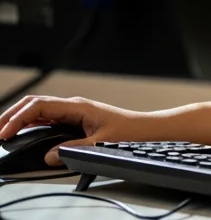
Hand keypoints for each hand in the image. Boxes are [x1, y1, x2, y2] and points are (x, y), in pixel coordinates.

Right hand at [0, 96, 152, 166]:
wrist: (148, 129)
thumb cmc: (130, 132)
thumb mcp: (102, 144)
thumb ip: (75, 150)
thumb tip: (50, 155)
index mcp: (78, 107)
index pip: (39, 107)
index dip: (18, 118)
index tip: (5, 133)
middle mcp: (73, 106)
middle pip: (34, 104)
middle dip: (11, 114)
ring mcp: (73, 112)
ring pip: (39, 110)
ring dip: (19, 118)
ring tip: (3, 131)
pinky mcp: (75, 119)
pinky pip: (47, 118)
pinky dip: (31, 123)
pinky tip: (22, 132)